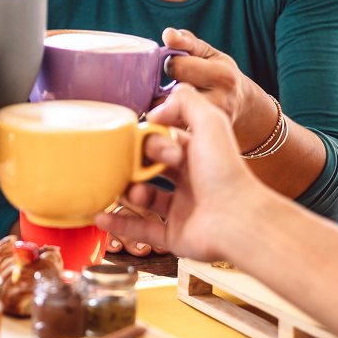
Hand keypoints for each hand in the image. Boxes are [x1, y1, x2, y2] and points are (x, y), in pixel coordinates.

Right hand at [95, 84, 269, 260]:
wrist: (237, 218)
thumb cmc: (224, 171)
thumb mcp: (210, 121)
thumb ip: (186, 101)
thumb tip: (154, 110)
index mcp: (196, 155)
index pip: (161, 143)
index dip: (150, 142)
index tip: (147, 145)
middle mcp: (189, 181)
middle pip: (149, 170)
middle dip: (133, 167)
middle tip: (130, 168)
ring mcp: (181, 210)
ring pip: (143, 199)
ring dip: (128, 193)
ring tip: (130, 192)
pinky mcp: (174, 236)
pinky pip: (142, 230)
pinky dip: (120, 225)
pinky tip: (100, 217)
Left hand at [161, 28, 276, 152]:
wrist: (243, 107)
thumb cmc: (220, 75)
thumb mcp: (210, 54)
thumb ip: (187, 42)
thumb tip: (168, 34)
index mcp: (221, 75)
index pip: (177, 66)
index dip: (170, 64)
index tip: (175, 67)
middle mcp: (220, 101)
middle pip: (171, 95)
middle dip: (163, 91)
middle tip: (168, 89)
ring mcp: (212, 123)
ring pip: (169, 118)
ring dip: (160, 112)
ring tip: (166, 106)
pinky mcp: (203, 138)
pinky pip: (173, 135)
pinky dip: (166, 128)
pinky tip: (168, 122)